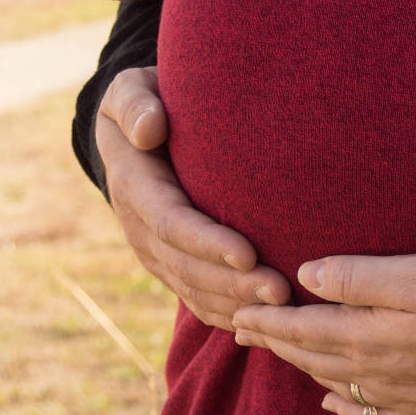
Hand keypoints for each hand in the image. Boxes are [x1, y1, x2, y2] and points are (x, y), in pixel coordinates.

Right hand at [97, 66, 291, 328]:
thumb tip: (149, 130)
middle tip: (281, 292)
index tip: (247, 254)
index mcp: (134, 185)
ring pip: (194, 290)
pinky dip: (229, 315)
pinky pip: (198, 299)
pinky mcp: (173, 265)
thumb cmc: (148, 101)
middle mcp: (140, 227)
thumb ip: (135, 103)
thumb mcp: (130, 90)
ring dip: (237, 304)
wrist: (139, 129)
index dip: (206, 243)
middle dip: (233, 284)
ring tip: (285, 310)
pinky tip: (267, 324)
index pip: (170, 222)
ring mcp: (156, 252)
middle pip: (187, 266)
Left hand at [232, 254, 415, 414]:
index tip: (237, 313)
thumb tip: (304, 277)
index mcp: (369, 336)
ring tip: (282, 356)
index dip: (268, 321)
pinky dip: (348, 408)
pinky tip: (336, 405)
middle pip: (313, 358)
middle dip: (276, 344)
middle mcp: (378, 373)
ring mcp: (406, 396)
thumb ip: (358, 277)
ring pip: (338, 385)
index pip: (302, 329)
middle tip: (242, 332)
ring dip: (304, 369)